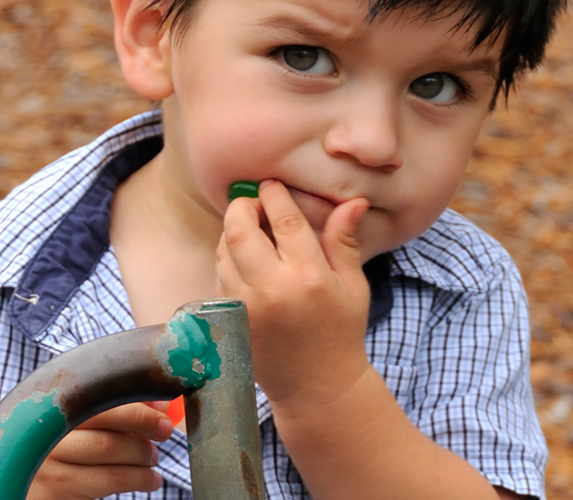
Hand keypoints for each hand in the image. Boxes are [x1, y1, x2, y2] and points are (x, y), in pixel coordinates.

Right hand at [27, 401, 173, 499]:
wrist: (28, 488)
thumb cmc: (59, 452)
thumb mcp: (78, 426)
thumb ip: (114, 410)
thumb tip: (160, 404)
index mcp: (50, 406)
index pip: (98, 396)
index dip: (136, 404)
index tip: (163, 410)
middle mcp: (44, 432)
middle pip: (104, 422)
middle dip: (143, 424)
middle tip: (164, 432)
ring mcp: (46, 463)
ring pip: (108, 450)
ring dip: (141, 456)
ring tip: (152, 459)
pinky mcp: (54, 491)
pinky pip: (106, 481)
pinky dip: (137, 479)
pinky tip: (149, 480)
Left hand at [215, 179, 371, 409]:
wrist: (317, 387)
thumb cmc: (341, 333)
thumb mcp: (353, 285)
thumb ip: (344, 241)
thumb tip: (353, 201)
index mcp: (309, 277)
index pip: (284, 219)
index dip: (274, 194)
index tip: (272, 185)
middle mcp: (273, 290)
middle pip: (240, 229)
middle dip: (241, 206)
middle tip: (251, 200)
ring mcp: (247, 307)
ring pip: (223, 251)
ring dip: (231, 231)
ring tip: (247, 226)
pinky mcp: (231, 320)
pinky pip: (219, 276)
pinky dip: (226, 259)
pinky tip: (242, 258)